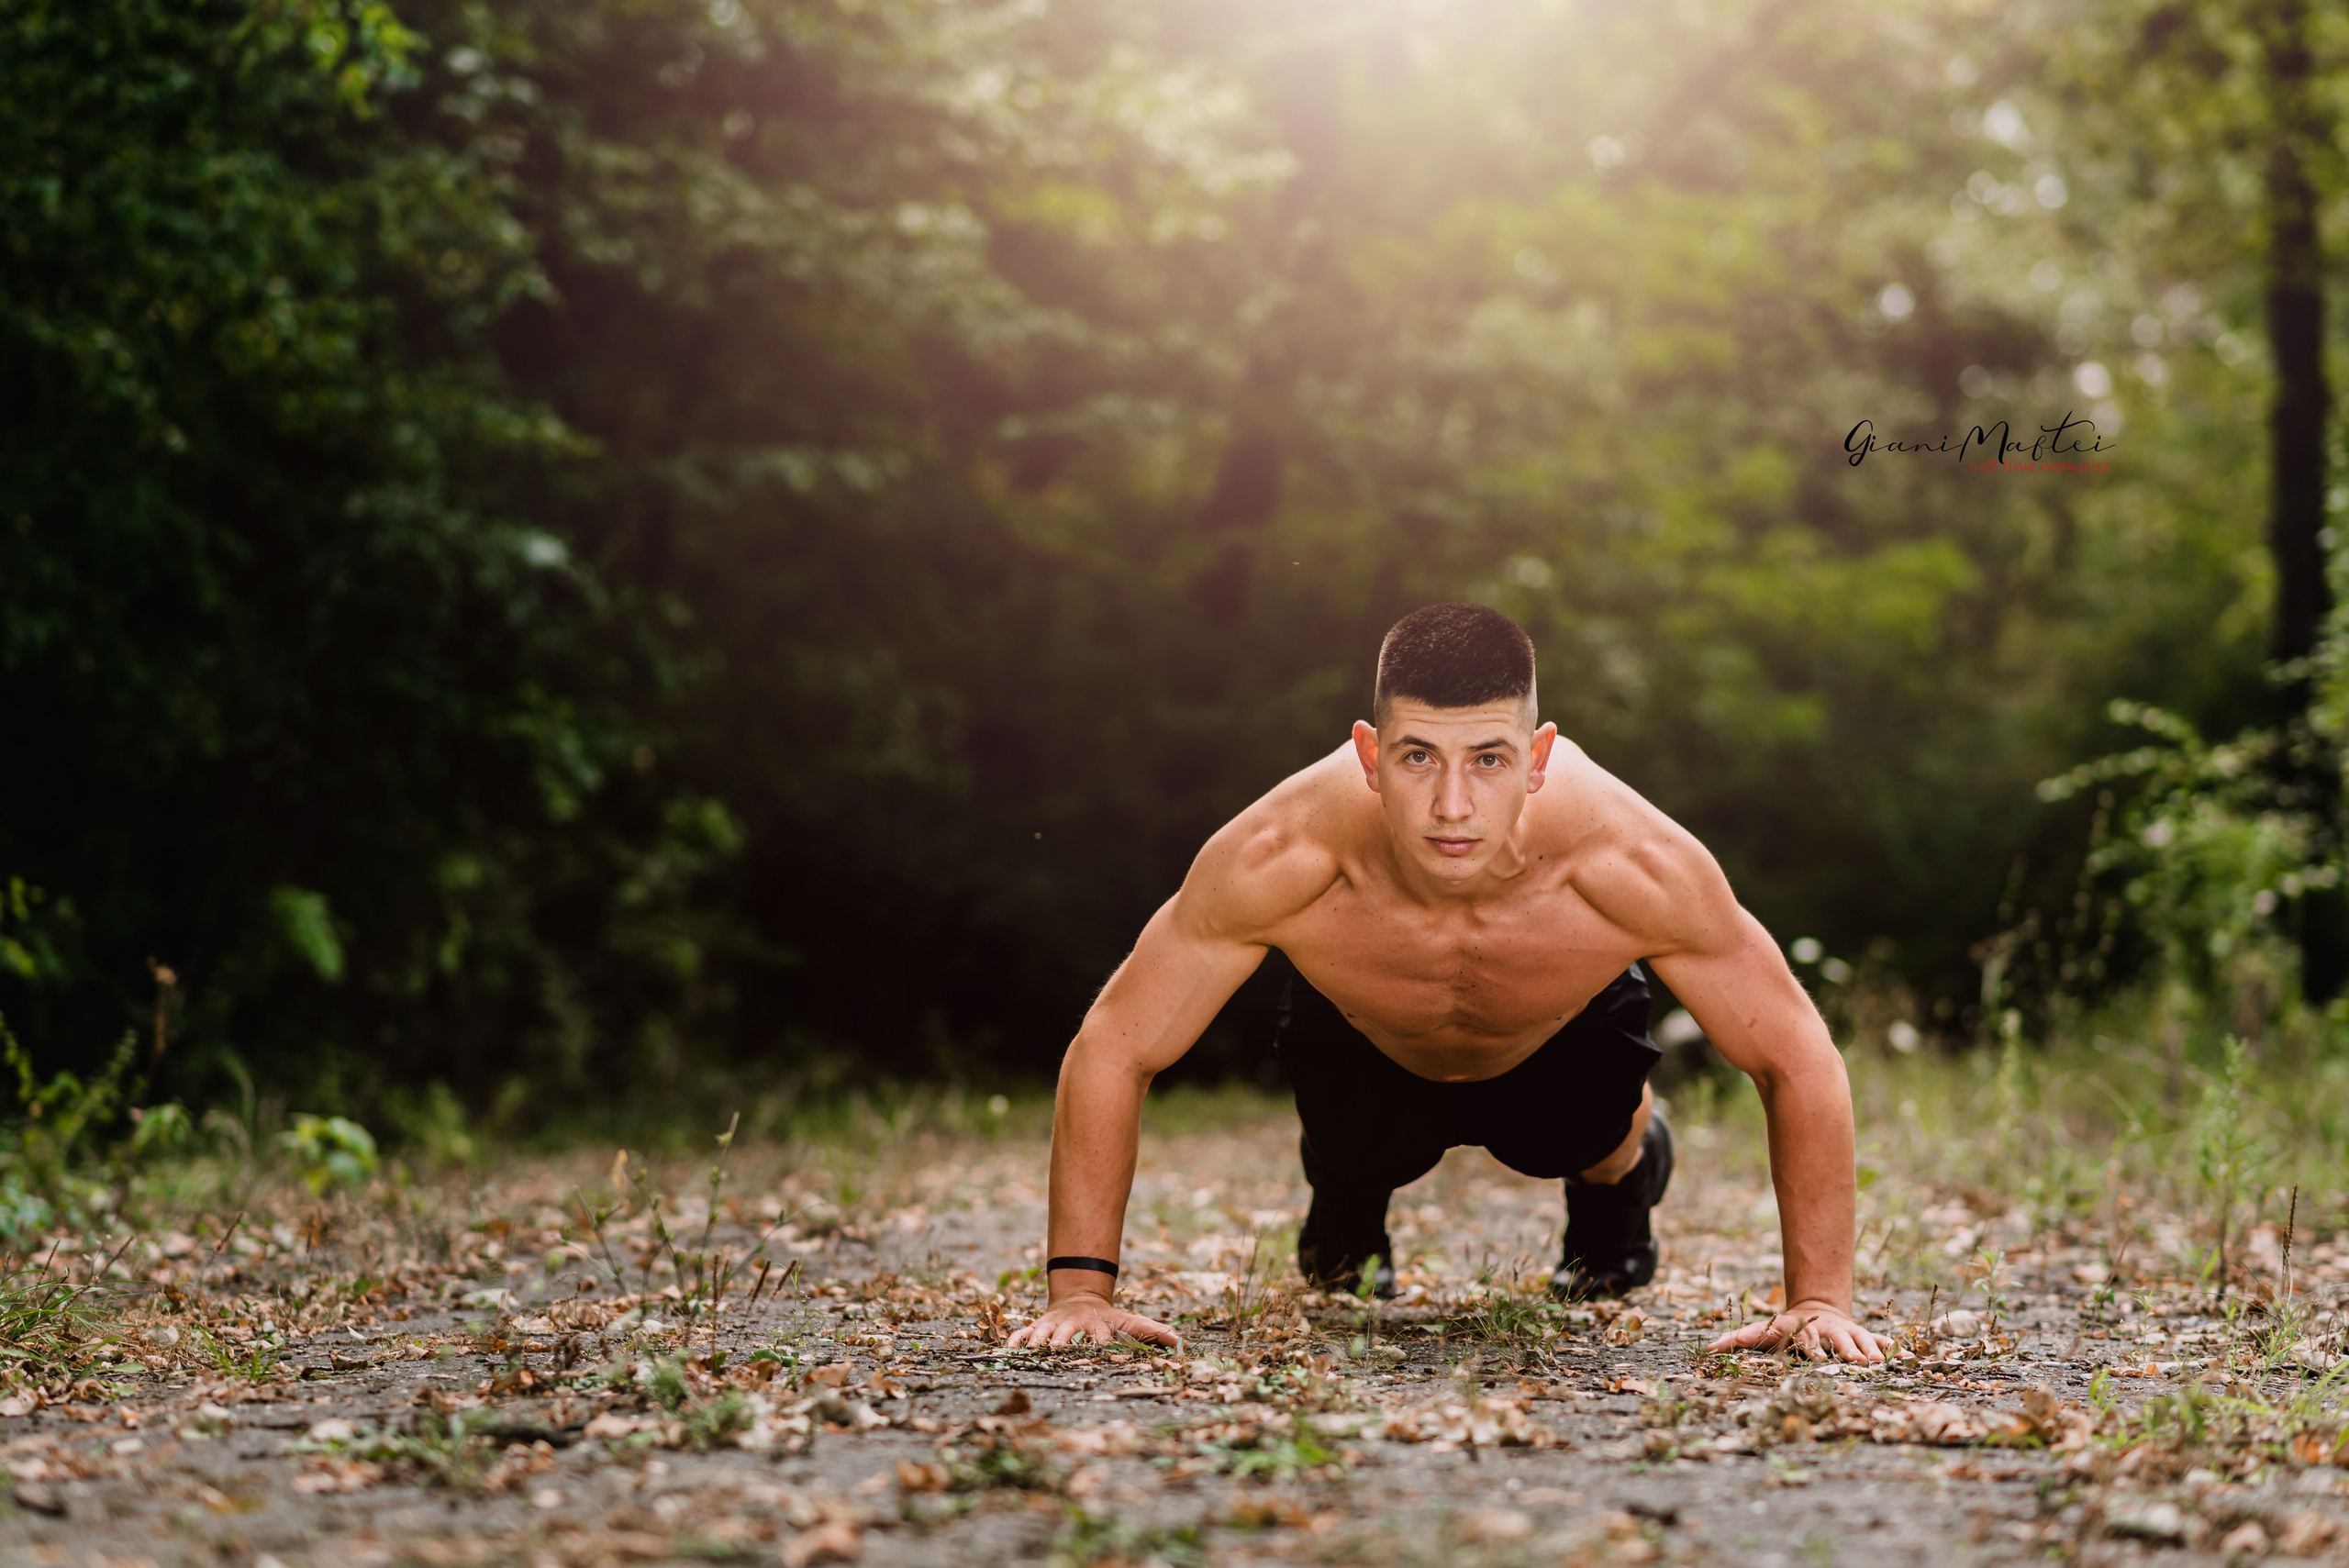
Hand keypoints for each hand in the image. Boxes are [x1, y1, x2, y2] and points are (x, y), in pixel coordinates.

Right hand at [1005, 1292, 1181, 1350]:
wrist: (1081, 1298)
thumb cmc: (1108, 1319)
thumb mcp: (1131, 1322)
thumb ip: (1152, 1331)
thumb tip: (1178, 1340)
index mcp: (1095, 1326)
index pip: (1097, 1336)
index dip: (1097, 1343)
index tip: (1097, 1351)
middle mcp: (1072, 1326)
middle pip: (1065, 1335)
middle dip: (1060, 1344)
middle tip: (1055, 1353)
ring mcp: (1052, 1326)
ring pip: (1041, 1334)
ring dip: (1036, 1343)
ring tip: (1029, 1354)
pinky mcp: (1037, 1327)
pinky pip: (1022, 1333)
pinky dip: (1015, 1341)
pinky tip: (1007, 1352)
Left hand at [1708, 1300, 1885, 1363]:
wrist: (1815, 1310)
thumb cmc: (1783, 1329)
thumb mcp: (1761, 1331)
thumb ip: (1738, 1339)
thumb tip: (1709, 1348)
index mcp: (1804, 1330)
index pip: (1806, 1337)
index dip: (1810, 1345)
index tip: (1814, 1357)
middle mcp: (1828, 1331)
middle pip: (1838, 1338)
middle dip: (1847, 1348)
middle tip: (1856, 1361)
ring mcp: (1848, 1332)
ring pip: (1862, 1339)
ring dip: (1871, 1350)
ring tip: (1880, 1363)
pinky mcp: (1863, 1336)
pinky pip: (1880, 1341)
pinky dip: (1891, 1347)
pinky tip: (1904, 1355)